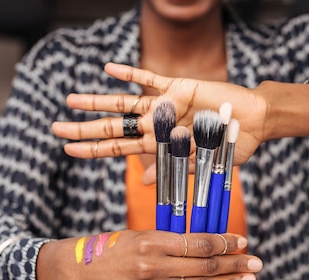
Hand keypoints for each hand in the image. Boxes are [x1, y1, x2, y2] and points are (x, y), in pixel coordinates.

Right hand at [36, 230, 261, 279]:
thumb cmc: (112, 248)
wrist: (81, 270)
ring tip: (248, 279)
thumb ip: (172, 241)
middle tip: (256, 264)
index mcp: (152, 240)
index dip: (226, 242)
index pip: (200, 242)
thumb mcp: (141, 234)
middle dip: (235, 264)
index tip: (242, 242)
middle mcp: (153, 264)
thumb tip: (208, 245)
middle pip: (205, 264)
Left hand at [52, 62, 266, 164]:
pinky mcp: (177, 87)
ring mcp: (164, 106)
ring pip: (124, 103)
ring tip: (71, 100)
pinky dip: (129, 73)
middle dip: (85, 129)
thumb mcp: (201, 163)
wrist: (252, 122)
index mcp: (160, 146)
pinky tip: (107, 68)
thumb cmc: (230, 147)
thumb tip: (141, 181)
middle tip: (56, 129)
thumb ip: (172, 168)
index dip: (93, 150)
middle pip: (113, 128)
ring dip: (97, 101)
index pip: (119, 150)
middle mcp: (156, 125)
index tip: (68, 150)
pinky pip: (149, 79)